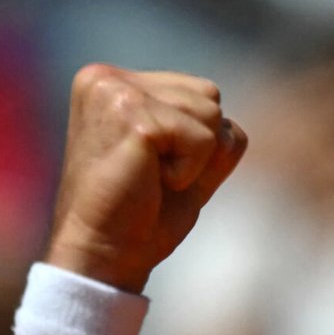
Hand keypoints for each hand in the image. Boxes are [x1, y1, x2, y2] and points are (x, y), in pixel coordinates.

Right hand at [44, 66, 246, 292]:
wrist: (101, 257)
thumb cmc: (137, 218)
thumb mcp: (179, 164)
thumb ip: (204, 132)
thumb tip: (232, 127)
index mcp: (111, 81)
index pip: (199, 91)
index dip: (196, 142)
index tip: (151, 171)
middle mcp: (106, 77)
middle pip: (210, 96)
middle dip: (199, 147)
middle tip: (152, 178)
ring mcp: (115, 92)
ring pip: (211, 113)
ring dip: (194, 160)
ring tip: (149, 179)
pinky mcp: (132, 116)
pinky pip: (203, 140)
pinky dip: (190, 173)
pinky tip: (150, 184)